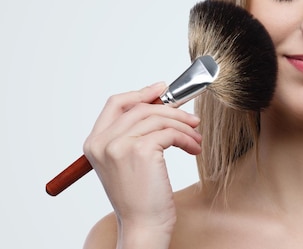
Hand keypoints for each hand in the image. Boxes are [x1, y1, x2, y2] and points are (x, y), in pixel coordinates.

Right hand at [83, 82, 201, 243]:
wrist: (143, 225)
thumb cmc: (140, 197)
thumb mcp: (129, 161)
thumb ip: (136, 133)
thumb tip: (162, 104)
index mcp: (95, 143)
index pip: (115, 103)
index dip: (141, 93)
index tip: (163, 89)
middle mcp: (102, 142)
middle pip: (141, 108)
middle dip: (171, 110)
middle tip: (191, 119)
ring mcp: (119, 145)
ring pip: (158, 118)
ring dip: (183, 126)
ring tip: (196, 138)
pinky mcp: (140, 151)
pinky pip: (170, 132)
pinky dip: (186, 138)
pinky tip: (194, 148)